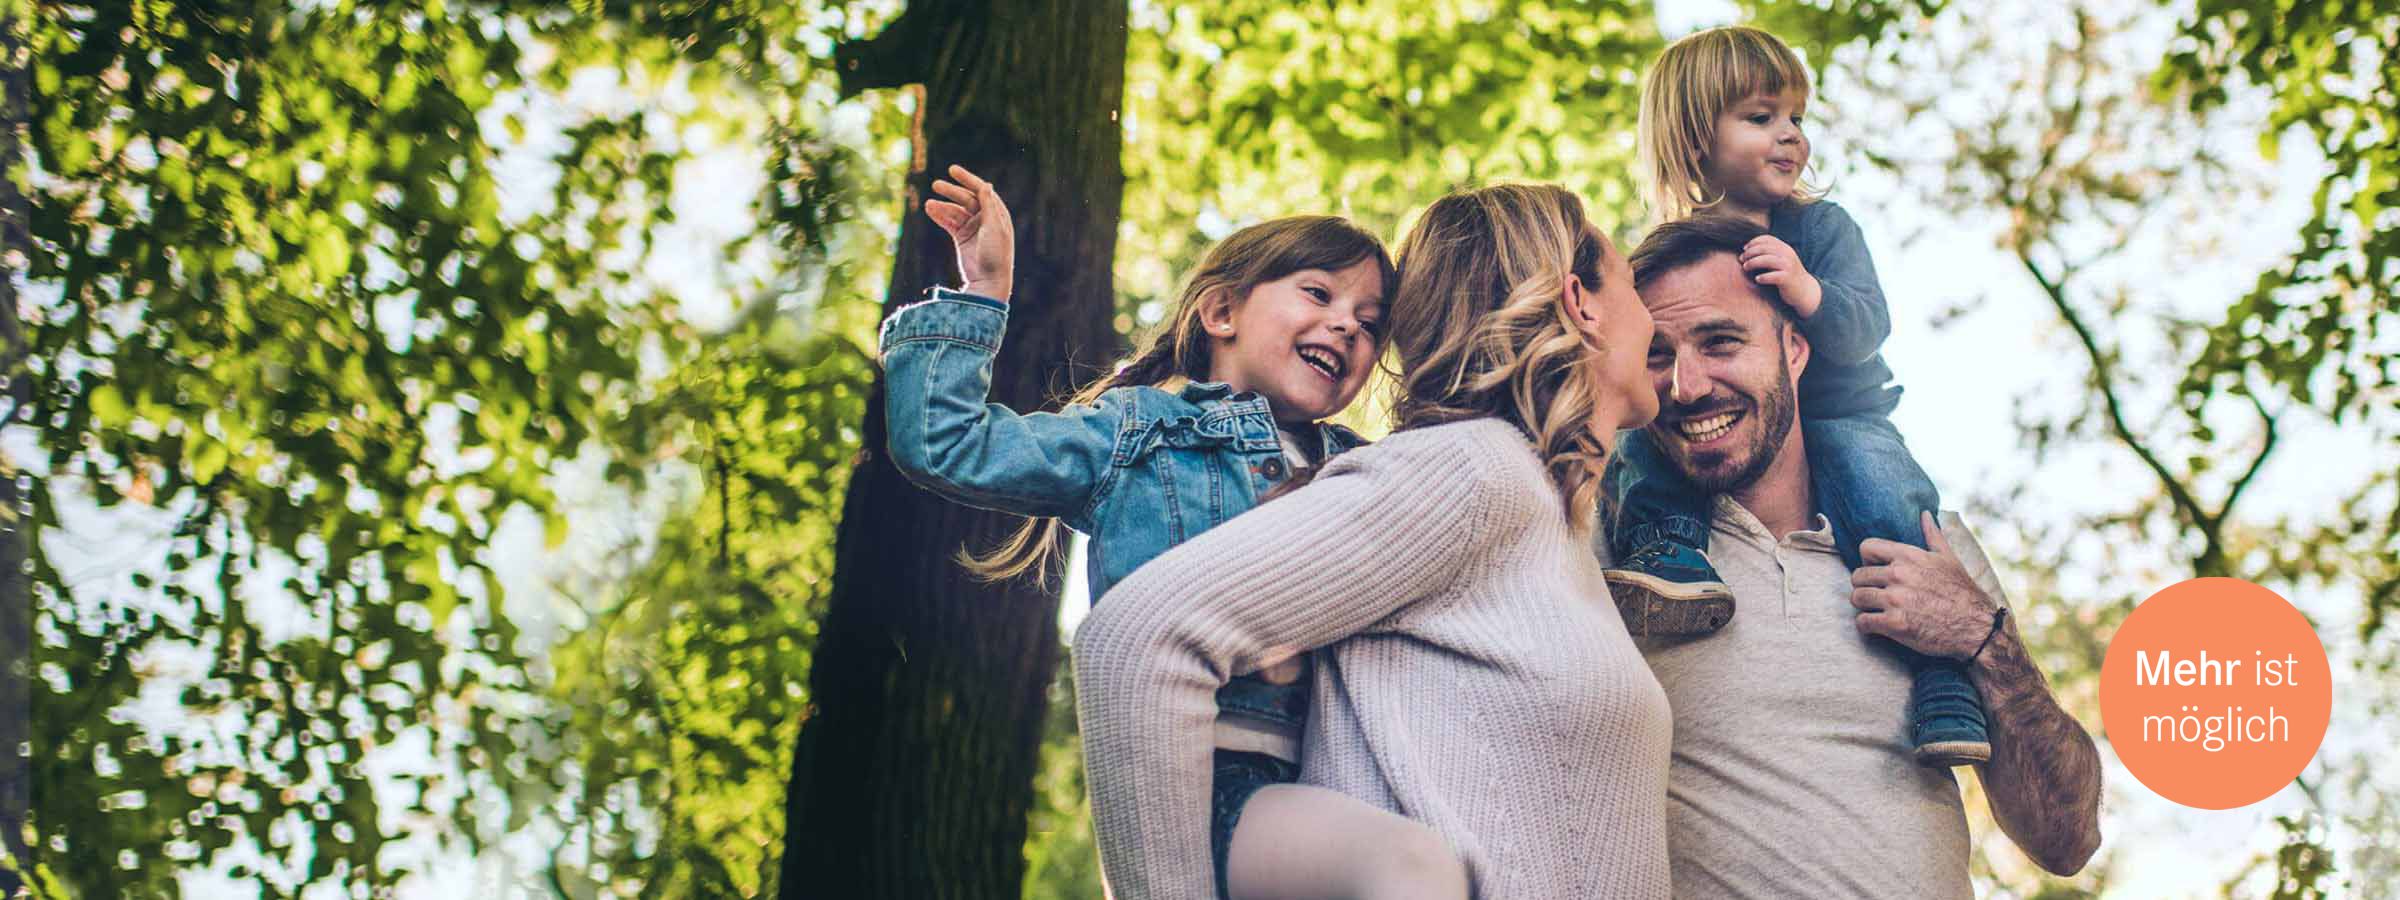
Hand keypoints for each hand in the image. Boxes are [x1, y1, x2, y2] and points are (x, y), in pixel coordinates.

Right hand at [924, 164, 1014, 301]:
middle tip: (936, 184)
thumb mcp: (993, 228)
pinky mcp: (962, 238)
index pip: (981, 190)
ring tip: (928, 204)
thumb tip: (986, 184)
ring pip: (955, 211)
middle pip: (966, 199)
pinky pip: (949, 223)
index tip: (952, 170)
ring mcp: (973, 228)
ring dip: (942, 206)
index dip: (967, 179)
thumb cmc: (995, 255)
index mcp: (997, 213)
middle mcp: (986, 218)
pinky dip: (940, 216)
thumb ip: (989, 206)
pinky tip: (929, 210)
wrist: (989, 281)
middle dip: (951, 191)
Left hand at [1740, 235, 1820, 317]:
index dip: (1753, 242)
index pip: (1767, 239)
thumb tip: (1746, 250)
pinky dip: (1764, 277)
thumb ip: (1768, 253)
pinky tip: (1757, 279)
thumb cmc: (1786, 274)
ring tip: (1745, 267)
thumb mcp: (1780, 260)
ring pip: (1768, 260)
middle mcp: (1787, 255)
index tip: (1744, 249)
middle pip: (1765, 248)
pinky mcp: (1788, 279)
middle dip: (1750, 253)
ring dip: (1753, 263)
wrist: (1803, 290)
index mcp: (1785, 248)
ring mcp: (1788, 266)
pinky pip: (1774, 276)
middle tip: (1741, 259)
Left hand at [1848, 512, 1999, 658]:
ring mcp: (1895, 600)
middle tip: (1877, 596)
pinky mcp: (1894, 624)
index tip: (1877, 571)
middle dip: (1865, 586)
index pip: (1866, 547)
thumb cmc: (1962, 592)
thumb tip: (1925, 513)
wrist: (1976, 627)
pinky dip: (1867, 626)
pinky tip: (1879, 626)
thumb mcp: (1948, 559)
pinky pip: (1862, 622)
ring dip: (1864, 606)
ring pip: (1856, 598)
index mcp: (1909, 556)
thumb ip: (1932, 535)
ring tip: (1877, 610)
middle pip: (1857, 576)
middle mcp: (1899, 574)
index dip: (1868, 561)